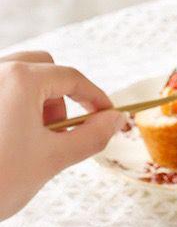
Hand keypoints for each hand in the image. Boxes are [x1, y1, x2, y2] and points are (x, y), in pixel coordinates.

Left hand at [0, 51, 124, 219]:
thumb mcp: (54, 159)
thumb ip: (93, 135)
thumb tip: (115, 120)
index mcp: (20, 80)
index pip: (72, 78)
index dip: (95, 98)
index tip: (107, 117)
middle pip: (43, 67)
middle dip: (60, 97)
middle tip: (59, 132)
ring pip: (18, 76)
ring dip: (35, 101)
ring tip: (29, 139)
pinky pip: (0, 89)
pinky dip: (12, 105)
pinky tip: (8, 137)